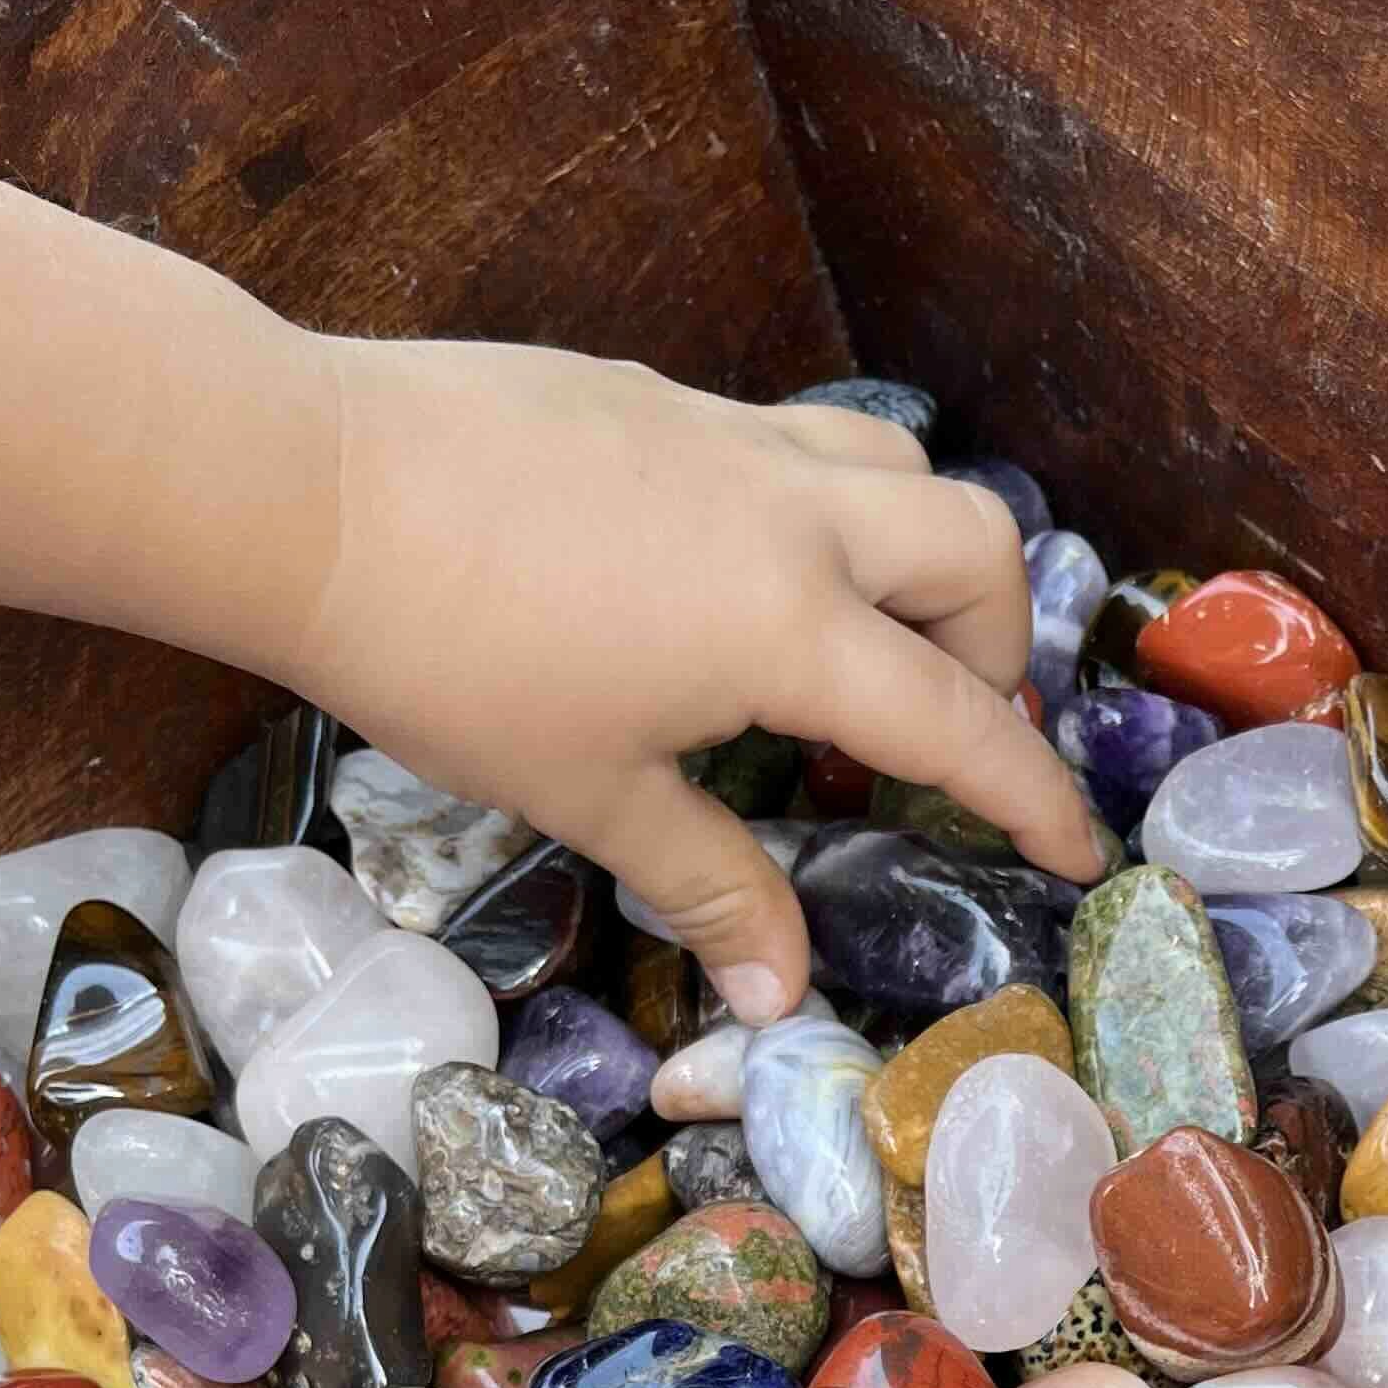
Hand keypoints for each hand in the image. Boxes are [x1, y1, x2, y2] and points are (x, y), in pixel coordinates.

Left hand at [290, 339, 1102, 1017]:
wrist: (308, 487)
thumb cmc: (447, 660)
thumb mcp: (589, 795)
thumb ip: (710, 882)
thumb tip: (784, 993)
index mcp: (791, 627)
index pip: (961, 723)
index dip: (1031, 797)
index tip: (1079, 850)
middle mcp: (791, 514)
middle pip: (976, 552)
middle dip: (995, 646)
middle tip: (941, 730)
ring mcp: (727, 436)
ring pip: (899, 471)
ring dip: (923, 558)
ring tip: (863, 644)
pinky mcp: (659, 394)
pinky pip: (797, 442)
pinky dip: (826, 512)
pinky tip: (743, 579)